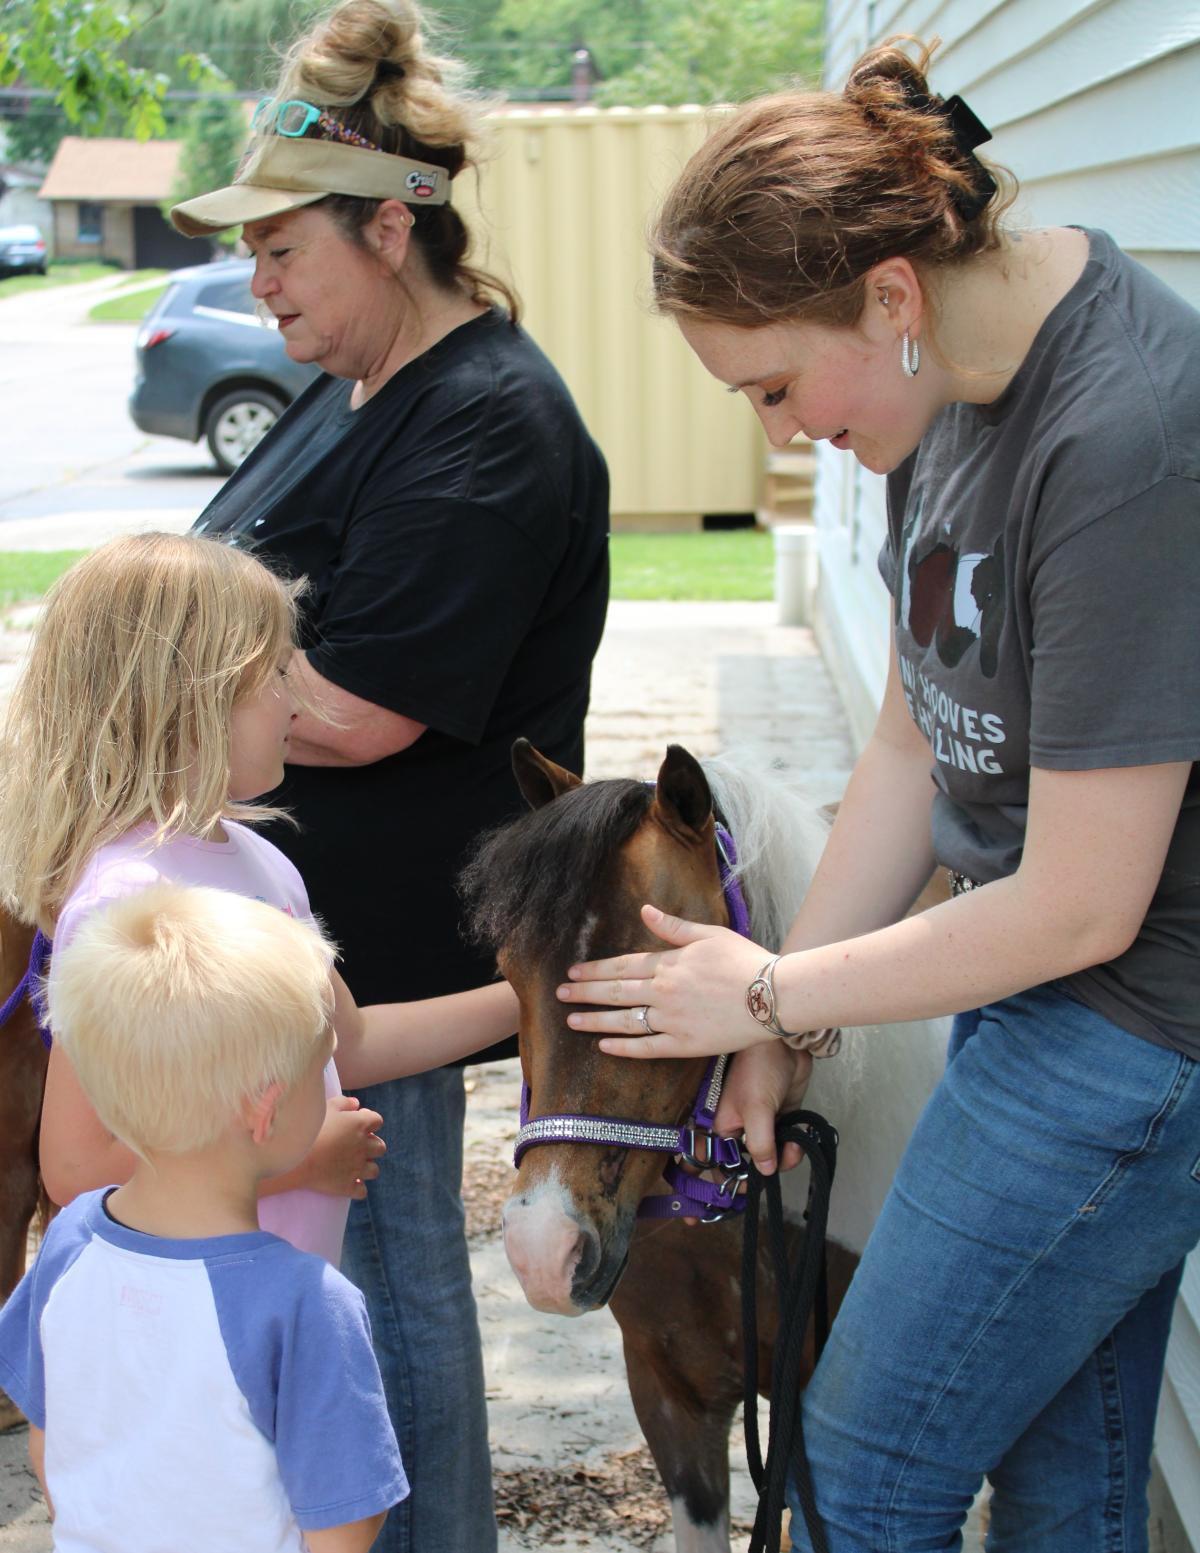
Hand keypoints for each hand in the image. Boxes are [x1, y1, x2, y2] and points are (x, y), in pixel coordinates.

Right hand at [305, 1095, 385, 1198]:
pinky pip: (361, 1191)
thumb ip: (343, 1103)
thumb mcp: (325, 1107)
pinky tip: (346, 1182)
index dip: (368, 1122)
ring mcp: (356, 1169)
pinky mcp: (346, 1186)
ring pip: (374, 1170)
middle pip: (380, 1147)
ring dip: (366, 1167)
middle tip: (355, 1146)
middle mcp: (363, 1147)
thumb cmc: (308, 1126)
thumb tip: (355, 1104)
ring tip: (352, 1165)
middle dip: (371, 1145)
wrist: (292, 1155)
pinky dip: (357, 1188)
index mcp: (360, 1125)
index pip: (377, 1121)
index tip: (355, 1123)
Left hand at [556, 904, 776, 1058]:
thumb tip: (645, 910)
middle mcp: (664, 992)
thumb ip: (673, 926)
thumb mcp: (710, 934)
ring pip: (624, 1021)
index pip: (622, 967)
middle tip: (560, 994)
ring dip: (595, 1021)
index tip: (574, 971)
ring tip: (572, 1021)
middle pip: (615, 993)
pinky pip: (646, 1048)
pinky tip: (604, 1047)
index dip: (595, 970)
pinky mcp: (684, 1044)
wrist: (773, 995)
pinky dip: (623, 1047)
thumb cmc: (745, 960)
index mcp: (668, 963)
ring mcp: (672, 1020)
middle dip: (584, 993)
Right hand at [714, 1044, 811, 1175]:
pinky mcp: (782, 1119)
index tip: (741, 1193)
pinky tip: (800, 1139)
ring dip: (785, 1159)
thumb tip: (764, 1172)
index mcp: (724, 1128)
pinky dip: (794, 1147)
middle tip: (779, 1168)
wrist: (785, 1044)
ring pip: (772, 1157)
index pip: (719, 1164)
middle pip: (750, 1165)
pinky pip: (787, 1144)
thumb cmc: (759, 1068)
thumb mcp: (756, 1109)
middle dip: (765, 1172)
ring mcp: (763, 1125)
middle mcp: (741, 1130)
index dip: (727, 1181)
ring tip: (794, 1148)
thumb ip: (759, 1143)